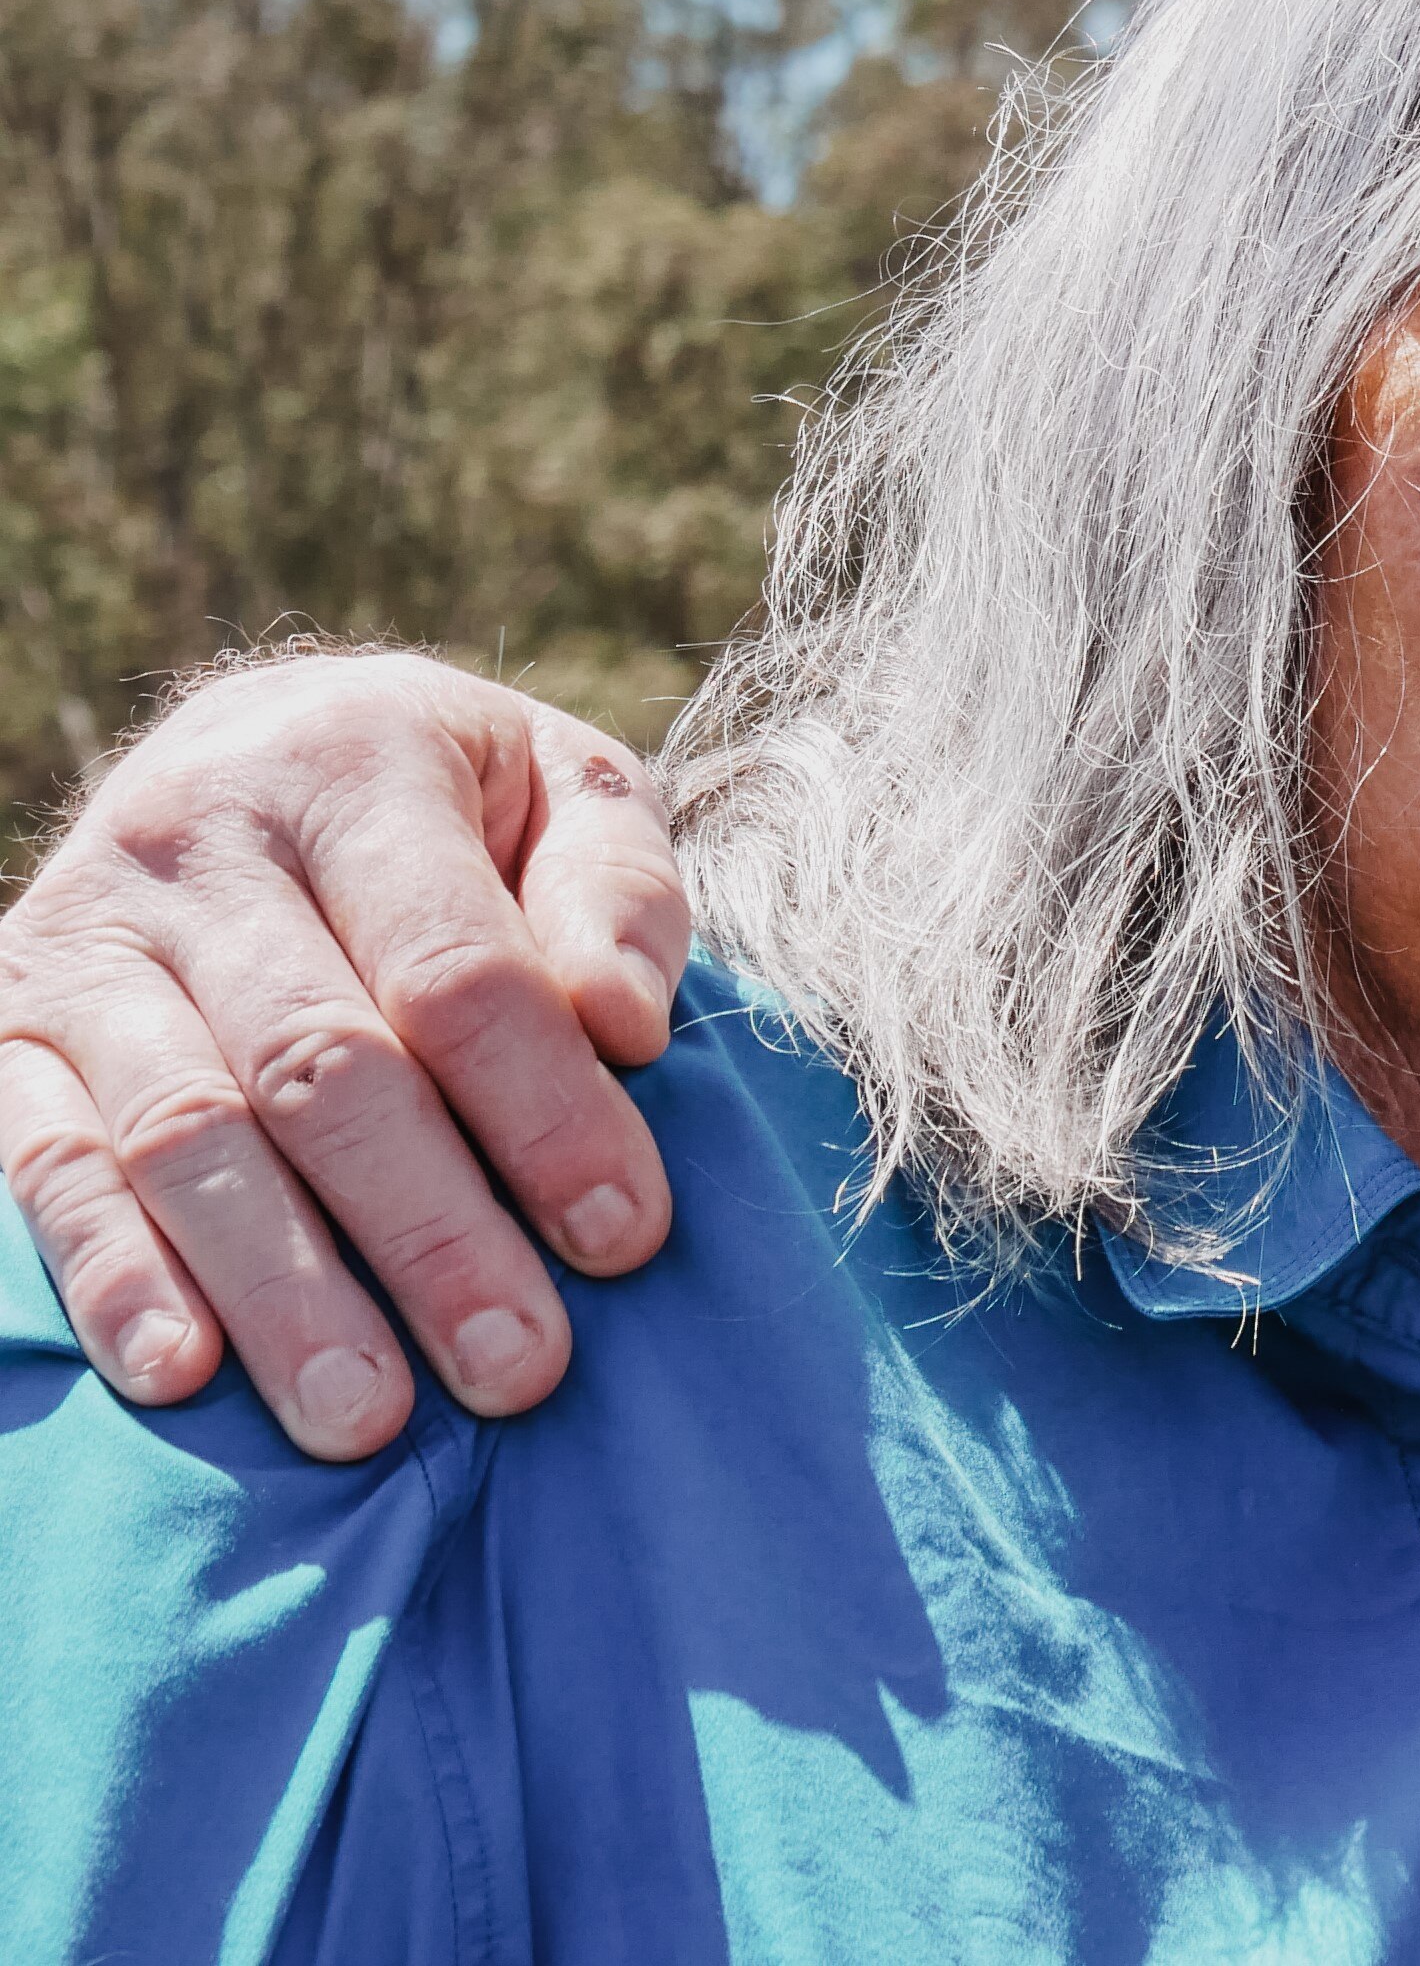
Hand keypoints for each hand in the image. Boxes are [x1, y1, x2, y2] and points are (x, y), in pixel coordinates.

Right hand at [0, 655, 691, 1456]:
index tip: (623, 1234)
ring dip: (281, 1286)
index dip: (544, 1110)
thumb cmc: (455, 802)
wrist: (252, 737)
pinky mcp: (3, 1027)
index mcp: (355, 765)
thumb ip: (616, 892)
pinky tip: (180, 1372)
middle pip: (320, 1065)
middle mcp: (201, 843)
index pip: (457, 966)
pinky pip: (44, 1162)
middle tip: (518, 1366)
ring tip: (363, 1416)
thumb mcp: (566, 790)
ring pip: (185, 1131)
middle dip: (427, 1231)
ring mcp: (85, 939)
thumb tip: (624, 1023)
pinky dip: (113, 1272)